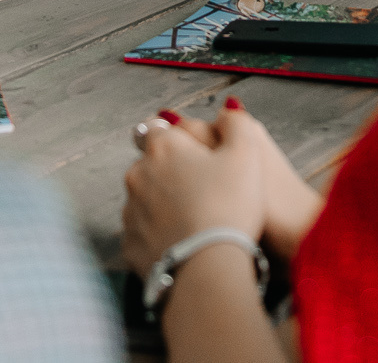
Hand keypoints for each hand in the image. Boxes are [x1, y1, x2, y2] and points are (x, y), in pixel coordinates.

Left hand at [143, 98, 323, 258]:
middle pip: (150, 165)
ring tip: (195, 220)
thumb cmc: (229, 207)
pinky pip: (143, 233)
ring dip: (162, 205)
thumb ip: (236, 124)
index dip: (176, 137)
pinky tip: (184, 243)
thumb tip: (227, 110)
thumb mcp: (247, 154)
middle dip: (169, 173)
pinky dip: (159, 235)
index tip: (192, 152)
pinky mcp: (130, 245)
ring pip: (144, 200)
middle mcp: (138, 175)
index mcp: (164, 148)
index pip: (157, 128)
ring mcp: (130, 212)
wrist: (208, 266)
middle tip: (202, 190)